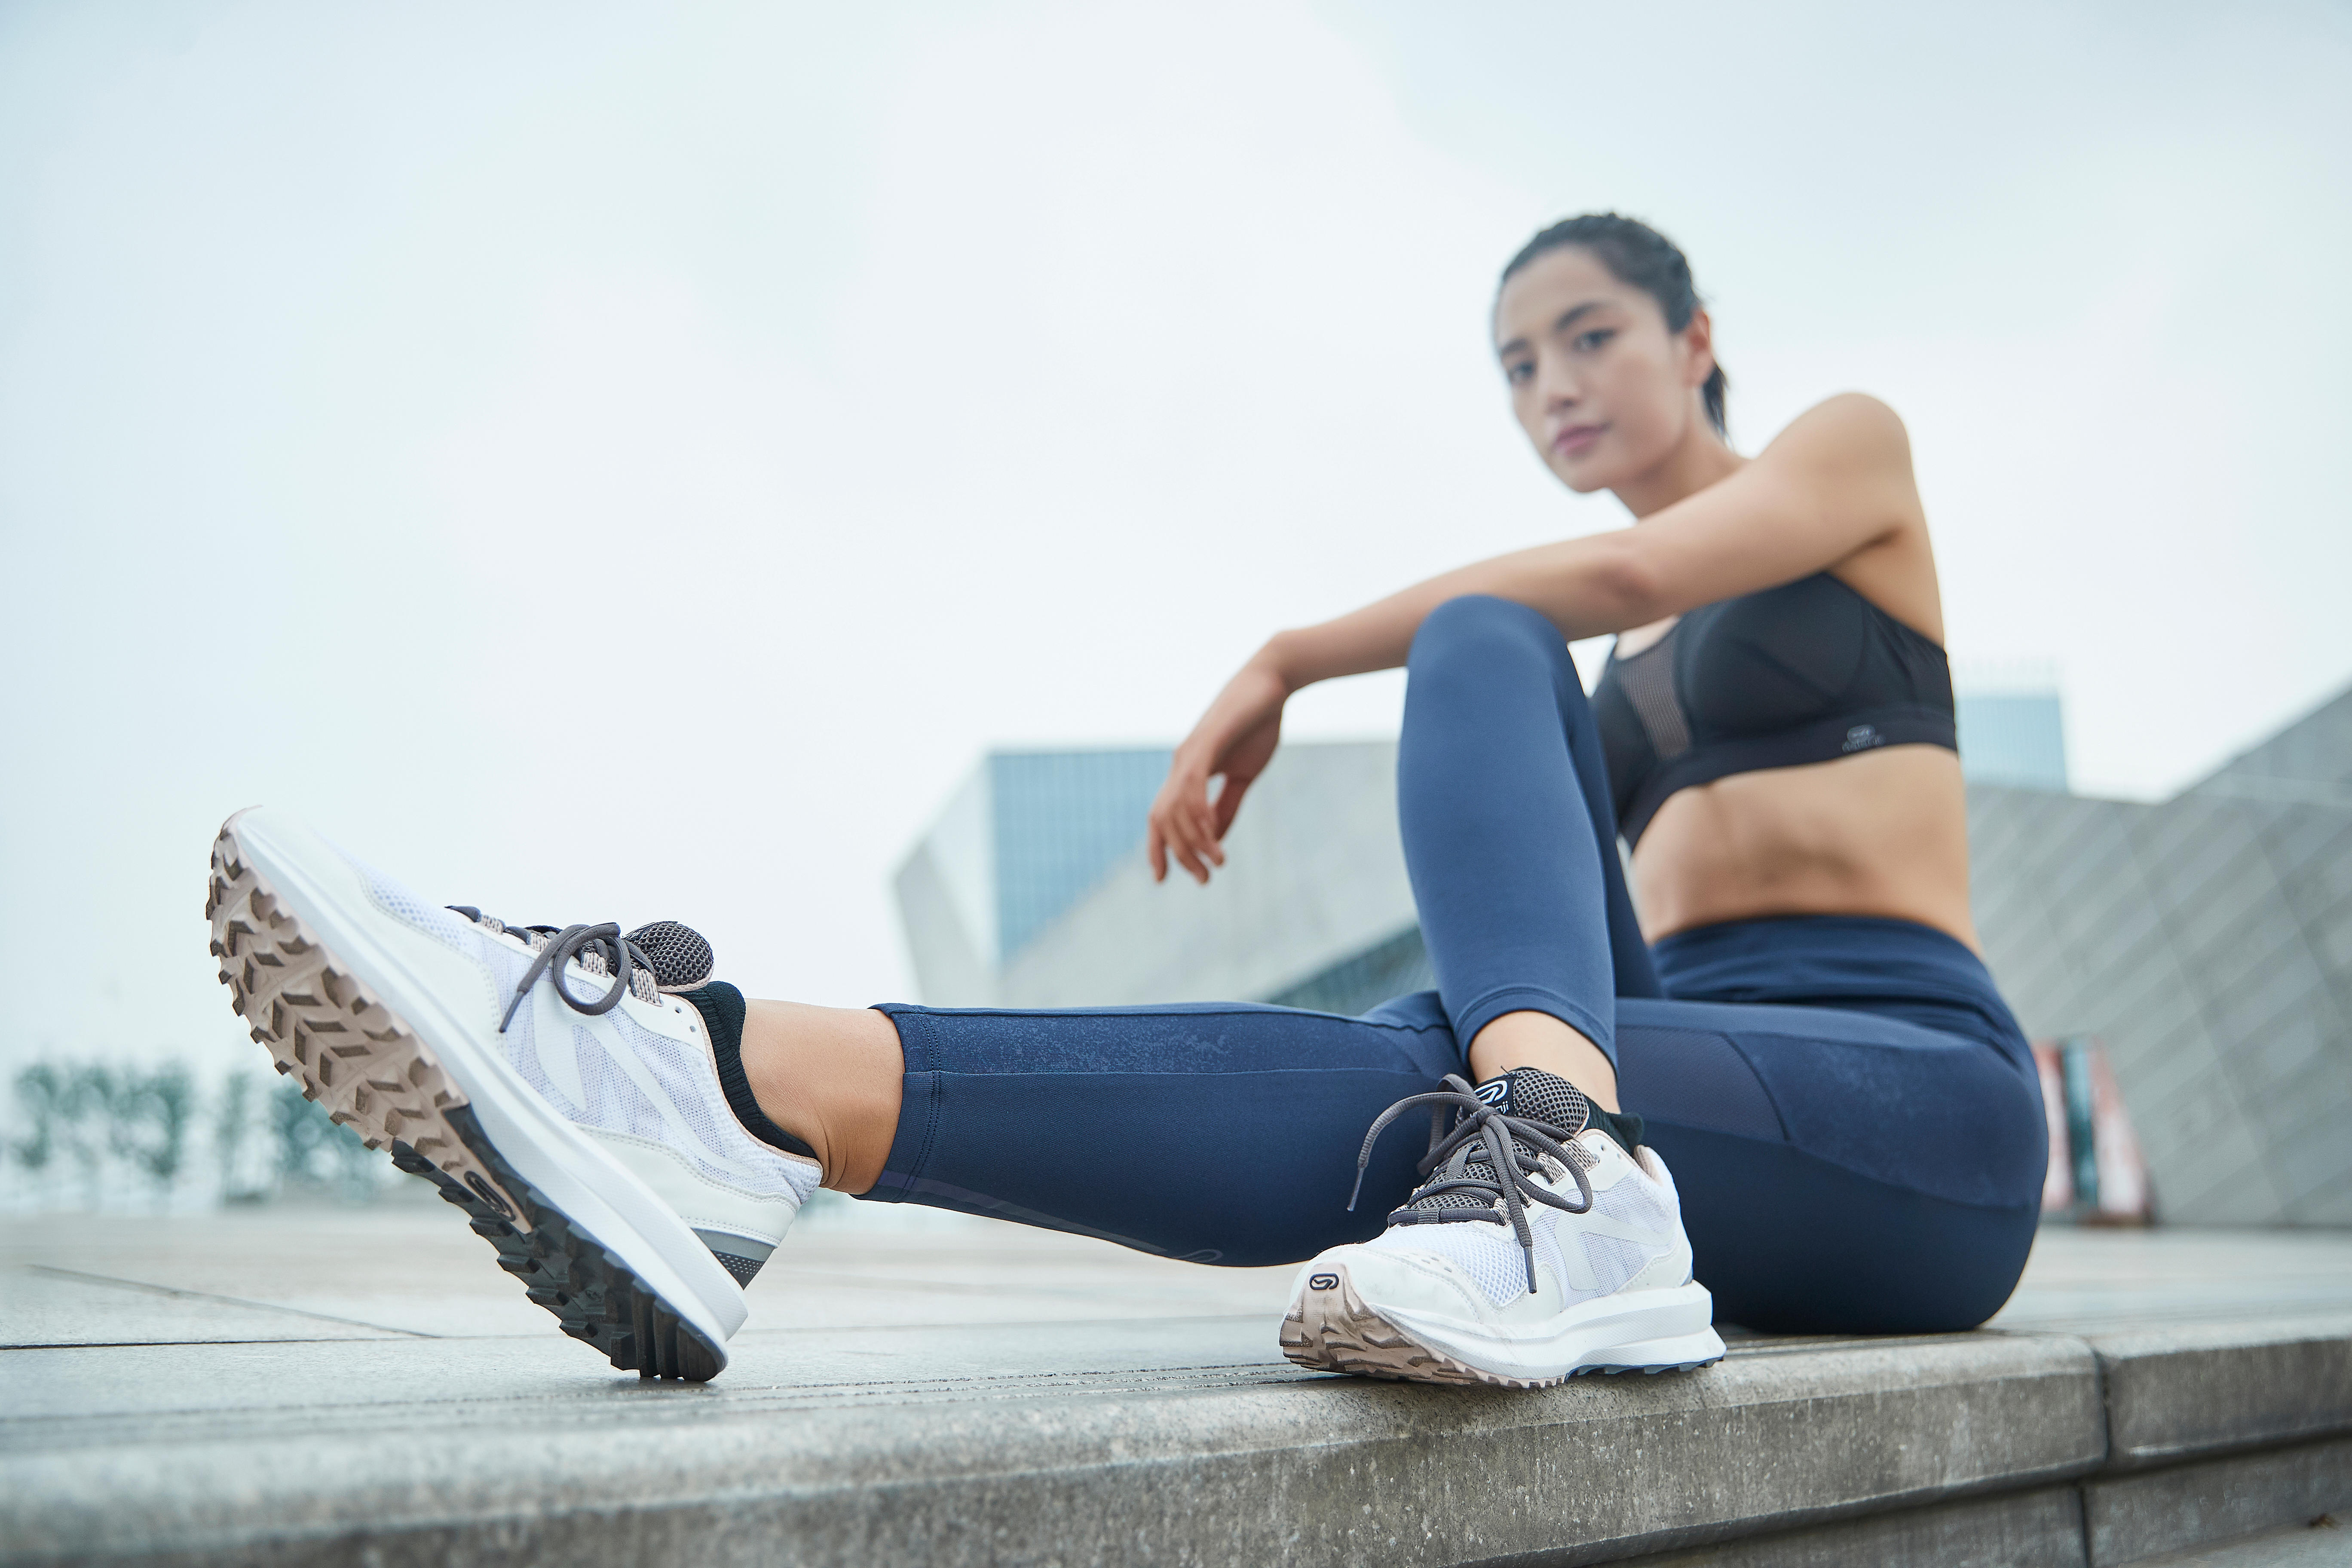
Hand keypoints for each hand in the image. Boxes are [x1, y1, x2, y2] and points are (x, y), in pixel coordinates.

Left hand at [1147, 656, 1288, 884]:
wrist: (1271, 683)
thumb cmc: (1257, 725)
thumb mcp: (1242, 776)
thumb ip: (1226, 806)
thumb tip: (1213, 839)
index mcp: (1186, 773)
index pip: (1161, 817)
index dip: (1157, 848)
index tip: (1164, 879)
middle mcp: (1180, 764)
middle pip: (1162, 820)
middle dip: (1178, 855)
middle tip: (1204, 879)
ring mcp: (1190, 752)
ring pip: (1176, 808)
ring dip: (1194, 841)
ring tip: (1217, 862)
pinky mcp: (1205, 742)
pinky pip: (1192, 785)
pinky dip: (1197, 813)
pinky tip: (1209, 834)